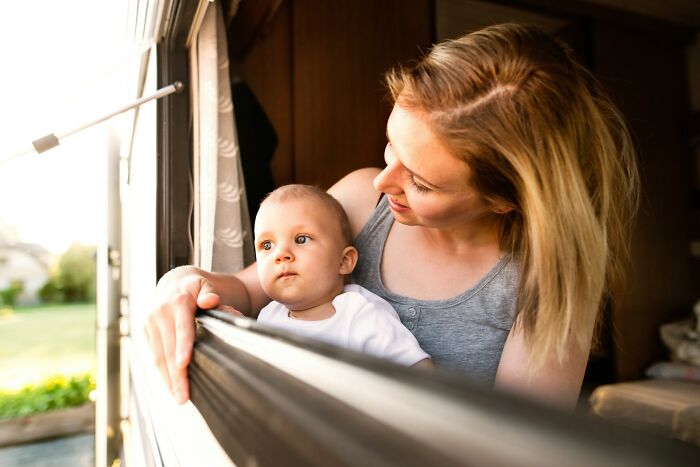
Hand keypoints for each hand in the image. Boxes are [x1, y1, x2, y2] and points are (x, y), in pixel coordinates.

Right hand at [145, 266, 242, 403]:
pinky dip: (163, 372)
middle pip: (168, 349)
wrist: (174, 282)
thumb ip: (210, 291)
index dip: (182, 346)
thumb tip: (210, 300)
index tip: (183, 364)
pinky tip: (171, 386)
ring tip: (179, 398)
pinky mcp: (147, 332)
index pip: (182, 327)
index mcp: (178, 301)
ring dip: (168, 379)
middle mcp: (160, 313)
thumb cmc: (196, 287)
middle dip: (176, 375)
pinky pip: (154, 356)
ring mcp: (151, 323)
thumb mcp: (206, 284)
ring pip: (158, 356)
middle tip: (184, 397)